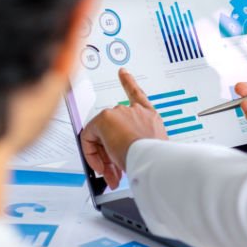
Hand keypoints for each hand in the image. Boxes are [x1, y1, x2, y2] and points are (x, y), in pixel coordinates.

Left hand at [80, 69, 167, 187]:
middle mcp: (135, 110)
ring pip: (101, 134)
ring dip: (103, 157)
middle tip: (115, 172)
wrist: (155, 159)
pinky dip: (91, 153)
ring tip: (111, 174)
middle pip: (113, 127)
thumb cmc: (157, 157)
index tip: (123, 73)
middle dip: (111, 152)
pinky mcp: (105, 118)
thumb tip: (123, 163)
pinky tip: (98, 164)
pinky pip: (88, 136)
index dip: (129, 82)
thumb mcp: (151, 150)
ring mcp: (120, 112)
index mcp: (150, 115)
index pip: (137, 95)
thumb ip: (137, 150)